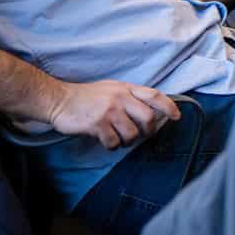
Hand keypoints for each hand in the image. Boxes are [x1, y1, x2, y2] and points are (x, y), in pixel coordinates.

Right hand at [47, 80, 179, 149]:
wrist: (58, 100)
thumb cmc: (86, 97)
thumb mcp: (111, 89)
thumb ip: (129, 97)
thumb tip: (150, 113)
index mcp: (125, 88)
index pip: (154, 95)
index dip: (169, 106)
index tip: (176, 117)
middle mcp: (120, 98)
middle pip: (148, 118)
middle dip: (148, 131)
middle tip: (141, 135)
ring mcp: (109, 111)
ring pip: (132, 133)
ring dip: (128, 141)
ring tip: (118, 138)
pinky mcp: (97, 124)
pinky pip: (114, 142)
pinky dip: (112, 146)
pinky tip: (105, 140)